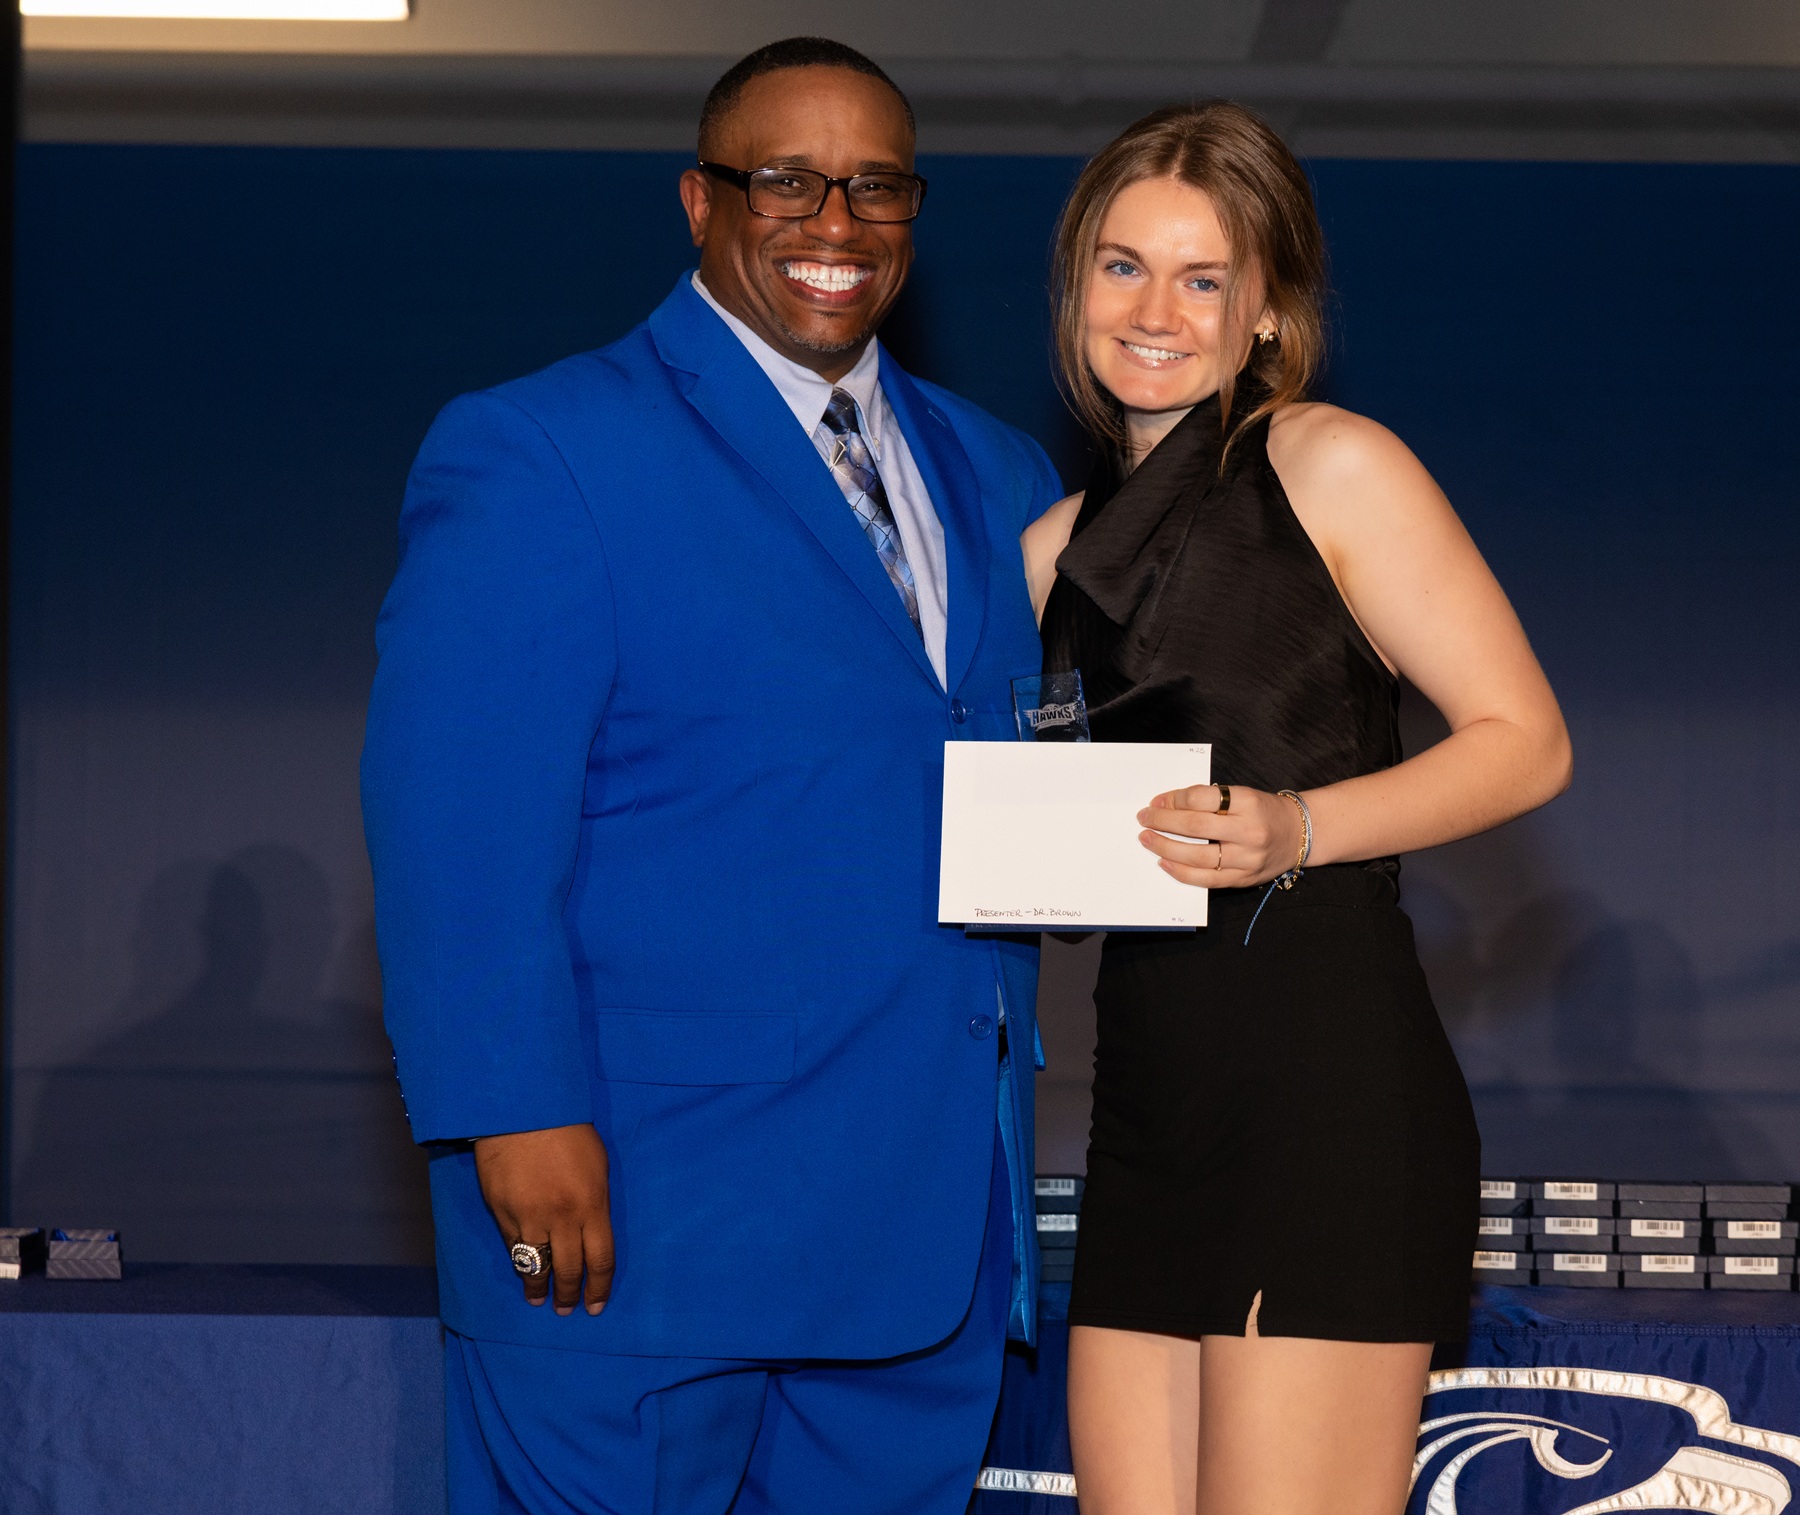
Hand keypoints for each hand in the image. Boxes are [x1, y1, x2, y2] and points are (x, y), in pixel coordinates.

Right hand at [473, 1123, 614, 1316]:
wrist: (523, 1111)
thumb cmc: (569, 1131)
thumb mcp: (597, 1166)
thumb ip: (595, 1202)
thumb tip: (589, 1230)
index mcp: (592, 1205)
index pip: (601, 1259)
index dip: (599, 1287)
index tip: (596, 1306)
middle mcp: (562, 1219)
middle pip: (568, 1269)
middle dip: (569, 1294)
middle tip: (566, 1309)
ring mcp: (529, 1218)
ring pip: (536, 1265)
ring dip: (539, 1288)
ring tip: (540, 1301)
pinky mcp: (502, 1213)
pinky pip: (513, 1248)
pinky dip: (520, 1264)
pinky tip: (523, 1272)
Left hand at [1137, 783, 1304, 888]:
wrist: (1298, 834)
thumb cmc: (1263, 811)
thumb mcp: (1242, 795)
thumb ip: (1209, 799)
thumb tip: (1167, 804)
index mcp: (1248, 802)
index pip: (1202, 798)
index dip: (1174, 799)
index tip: (1156, 801)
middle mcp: (1249, 831)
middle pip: (1196, 826)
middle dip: (1163, 821)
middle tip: (1144, 818)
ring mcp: (1247, 858)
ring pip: (1197, 855)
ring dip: (1166, 847)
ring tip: (1147, 839)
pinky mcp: (1243, 879)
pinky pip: (1206, 879)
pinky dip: (1181, 872)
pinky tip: (1165, 862)